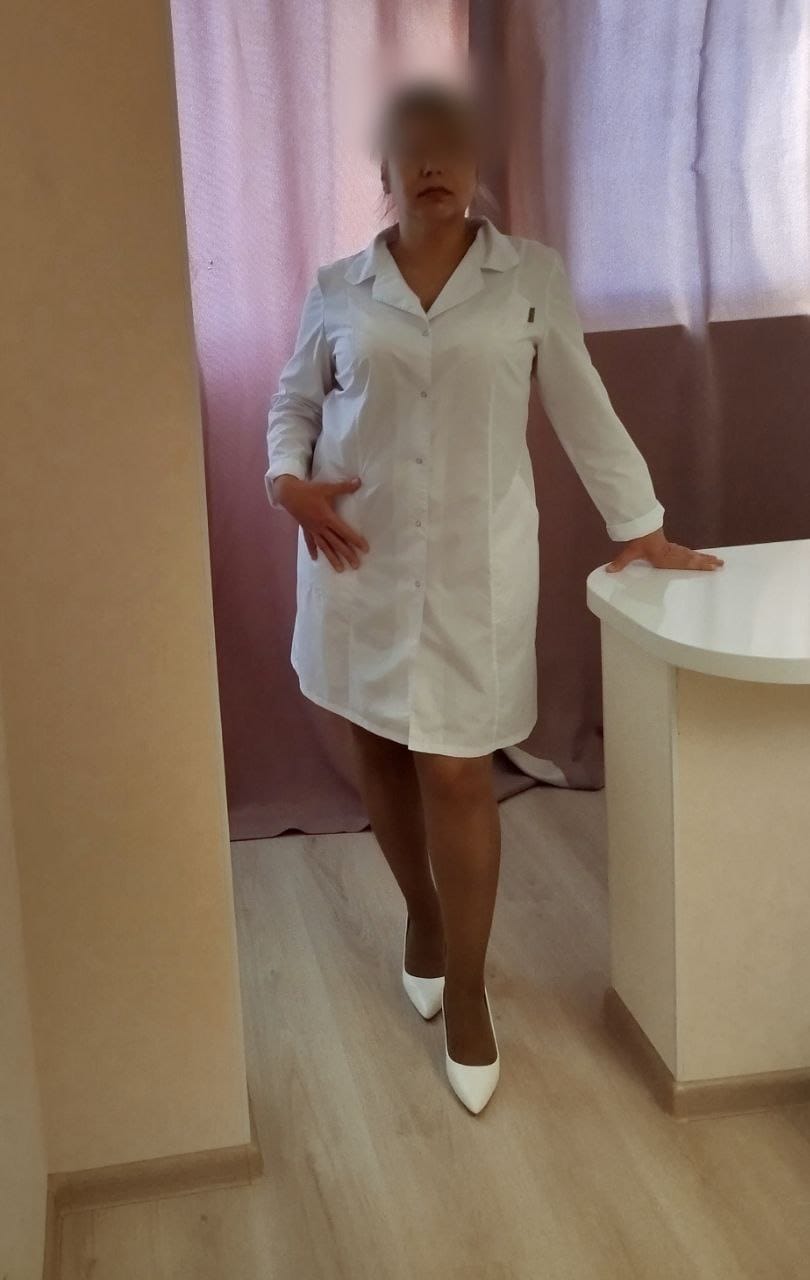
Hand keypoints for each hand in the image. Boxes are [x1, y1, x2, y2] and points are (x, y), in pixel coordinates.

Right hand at [274, 474, 368, 570]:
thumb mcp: (327, 487)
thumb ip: (344, 487)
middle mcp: (320, 527)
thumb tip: (359, 481)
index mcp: (327, 518)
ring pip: (324, 547)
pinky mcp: (306, 529)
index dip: (355, 540)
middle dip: (347, 555)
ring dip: (332, 558)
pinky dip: (313, 550)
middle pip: (336, 543)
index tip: (365, 549)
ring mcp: (312, 530)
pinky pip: (310, 542)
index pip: (344, 532)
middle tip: (356, 565)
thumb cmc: (309, 490)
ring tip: (340, 570)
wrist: (288, 494)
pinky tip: (315, 560)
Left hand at [606, 528, 723, 572]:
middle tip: (721, 565)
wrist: (640, 527)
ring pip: (693, 555)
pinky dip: (698, 556)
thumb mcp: (630, 552)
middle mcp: (673, 554)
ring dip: (706, 558)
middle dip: (707, 562)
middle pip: (693, 558)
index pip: (685, 562)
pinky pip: (689, 553)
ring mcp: (675, 551)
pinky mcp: (673, 548)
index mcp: (666, 558)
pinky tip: (704, 558)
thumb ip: (620, 562)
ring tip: (719, 562)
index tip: (710, 567)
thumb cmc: (638, 541)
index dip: (698, 565)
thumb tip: (608, 571)